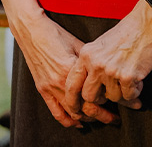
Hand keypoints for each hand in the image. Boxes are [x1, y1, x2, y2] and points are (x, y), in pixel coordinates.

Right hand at [11, 12, 115, 127]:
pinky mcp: (42, 89)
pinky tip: (78, 123)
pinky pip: (55, 112)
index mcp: (71, 70)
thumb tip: (108, 72)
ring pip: (72, 114)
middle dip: (103, 116)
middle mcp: (60, 82)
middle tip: (115, 118)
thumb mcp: (78, 45)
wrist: (30, 30)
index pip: (94, 95)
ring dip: (87, 119)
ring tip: (98, 118)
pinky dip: (68, 121)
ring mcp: (50, 87)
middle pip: (85, 109)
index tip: (121, 104)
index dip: (109, 102)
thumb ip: (90, 63)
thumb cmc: (56, 34)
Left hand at [64, 1, 151, 119]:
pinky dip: (135, 92)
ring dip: (123, 94)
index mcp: (85, 55)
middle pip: (90, 96)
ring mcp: (111, 70)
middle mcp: (95, 63)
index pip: (72, 83)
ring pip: (113, 98)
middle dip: (101, 101)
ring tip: (130, 80)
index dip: (72, 100)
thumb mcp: (99, 46)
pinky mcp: (128, 76)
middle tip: (113, 96)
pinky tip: (138, 80)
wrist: (145, 24)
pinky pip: (129, 96)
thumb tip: (90, 89)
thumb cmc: (124, 35)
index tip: (76, 110)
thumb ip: (91, 64)